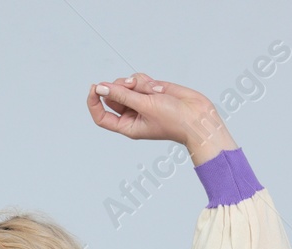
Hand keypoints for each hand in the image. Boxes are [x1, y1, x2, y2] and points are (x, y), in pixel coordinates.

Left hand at [86, 74, 236, 163]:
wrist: (197, 115)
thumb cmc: (173, 120)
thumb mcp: (145, 106)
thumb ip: (122, 95)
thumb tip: (101, 88)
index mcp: (127, 125)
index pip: (101, 116)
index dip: (94, 102)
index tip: (95, 87)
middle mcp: (132, 114)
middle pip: (113, 96)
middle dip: (120, 87)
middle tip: (131, 86)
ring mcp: (142, 101)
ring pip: (127, 84)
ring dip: (137, 83)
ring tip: (152, 90)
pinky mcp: (152, 91)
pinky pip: (140, 80)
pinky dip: (146, 80)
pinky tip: (158, 87)